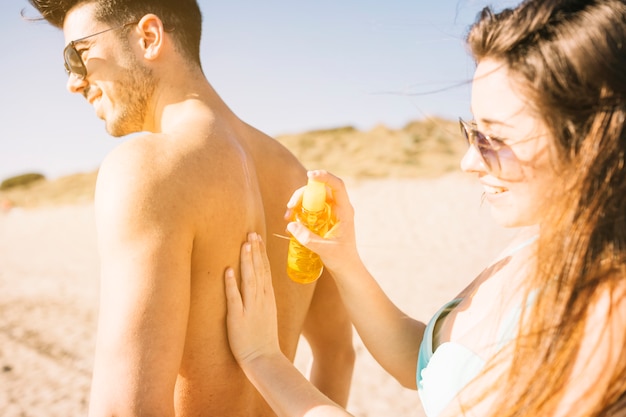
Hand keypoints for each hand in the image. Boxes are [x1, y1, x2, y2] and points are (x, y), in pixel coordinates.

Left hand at [225, 233, 281, 364]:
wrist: (264, 358)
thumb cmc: (262, 337)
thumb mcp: (267, 312)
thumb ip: (262, 296)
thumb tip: (257, 281)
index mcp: (268, 297)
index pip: (265, 269)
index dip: (260, 252)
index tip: (257, 236)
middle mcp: (261, 299)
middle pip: (258, 270)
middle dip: (255, 251)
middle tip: (251, 232)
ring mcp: (251, 308)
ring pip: (250, 280)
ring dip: (247, 261)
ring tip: (244, 244)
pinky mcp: (238, 318)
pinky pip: (234, 298)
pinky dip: (231, 284)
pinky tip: (228, 270)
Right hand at [285, 170, 360, 273]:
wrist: (345, 269)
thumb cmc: (341, 259)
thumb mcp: (325, 250)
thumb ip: (308, 238)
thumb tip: (291, 224)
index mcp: (344, 210)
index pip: (337, 186)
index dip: (325, 177)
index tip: (310, 175)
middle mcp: (338, 208)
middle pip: (319, 190)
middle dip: (302, 194)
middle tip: (290, 206)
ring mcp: (329, 213)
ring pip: (312, 199)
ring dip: (298, 203)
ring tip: (287, 217)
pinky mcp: (322, 220)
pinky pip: (309, 210)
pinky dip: (298, 213)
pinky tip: (291, 225)